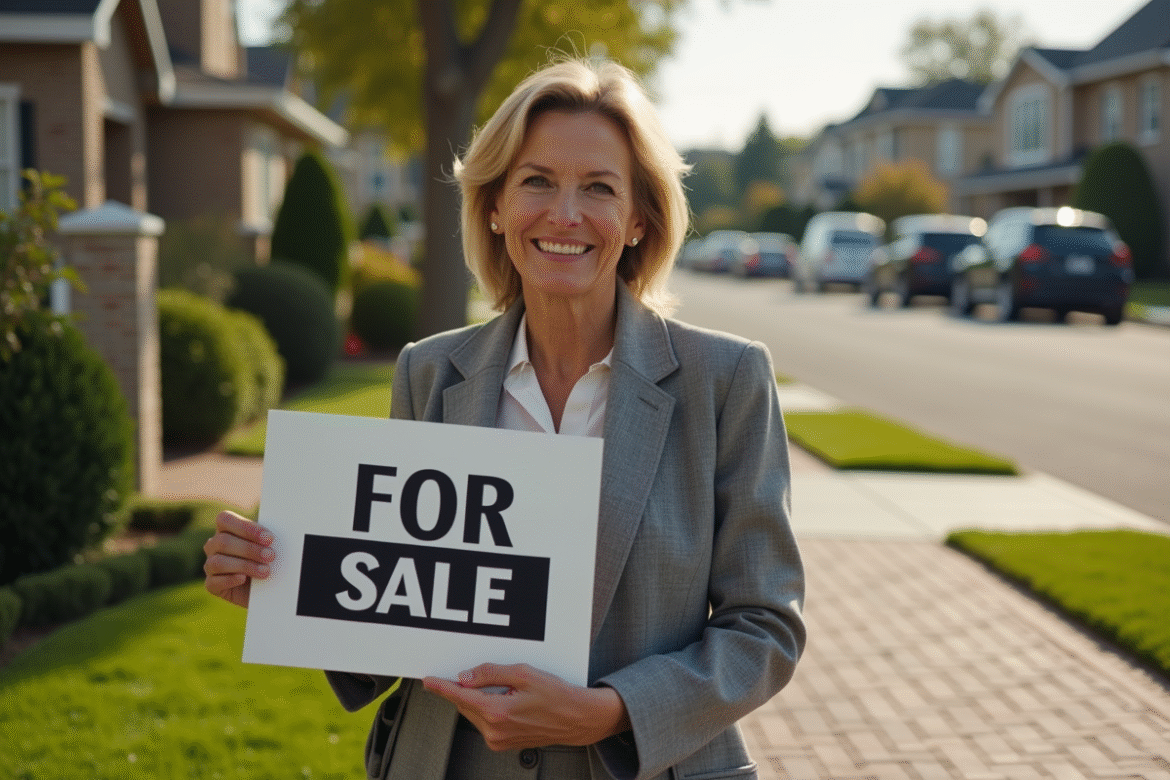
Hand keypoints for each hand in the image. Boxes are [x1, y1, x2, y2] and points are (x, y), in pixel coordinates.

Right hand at [202, 510, 273, 607]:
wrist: (267, 587)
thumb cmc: (267, 559)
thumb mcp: (267, 545)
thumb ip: (265, 536)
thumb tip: (280, 527)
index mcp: (225, 529)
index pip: (225, 520)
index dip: (246, 528)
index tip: (269, 538)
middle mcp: (214, 545)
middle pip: (223, 541)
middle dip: (250, 549)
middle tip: (271, 556)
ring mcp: (210, 565)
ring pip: (218, 562)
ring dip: (244, 565)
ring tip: (265, 571)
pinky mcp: (212, 585)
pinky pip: (213, 582)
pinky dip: (229, 580)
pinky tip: (243, 579)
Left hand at [423, 663, 630, 750]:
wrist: (576, 720)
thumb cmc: (556, 695)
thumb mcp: (524, 674)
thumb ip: (491, 673)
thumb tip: (465, 676)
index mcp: (497, 712)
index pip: (459, 696)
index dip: (441, 687)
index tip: (428, 680)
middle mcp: (494, 730)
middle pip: (465, 704)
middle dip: (466, 689)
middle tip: (478, 675)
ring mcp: (498, 740)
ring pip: (474, 713)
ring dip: (478, 699)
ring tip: (505, 689)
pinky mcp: (502, 744)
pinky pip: (484, 722)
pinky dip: (488, 709)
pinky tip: (506, 701)